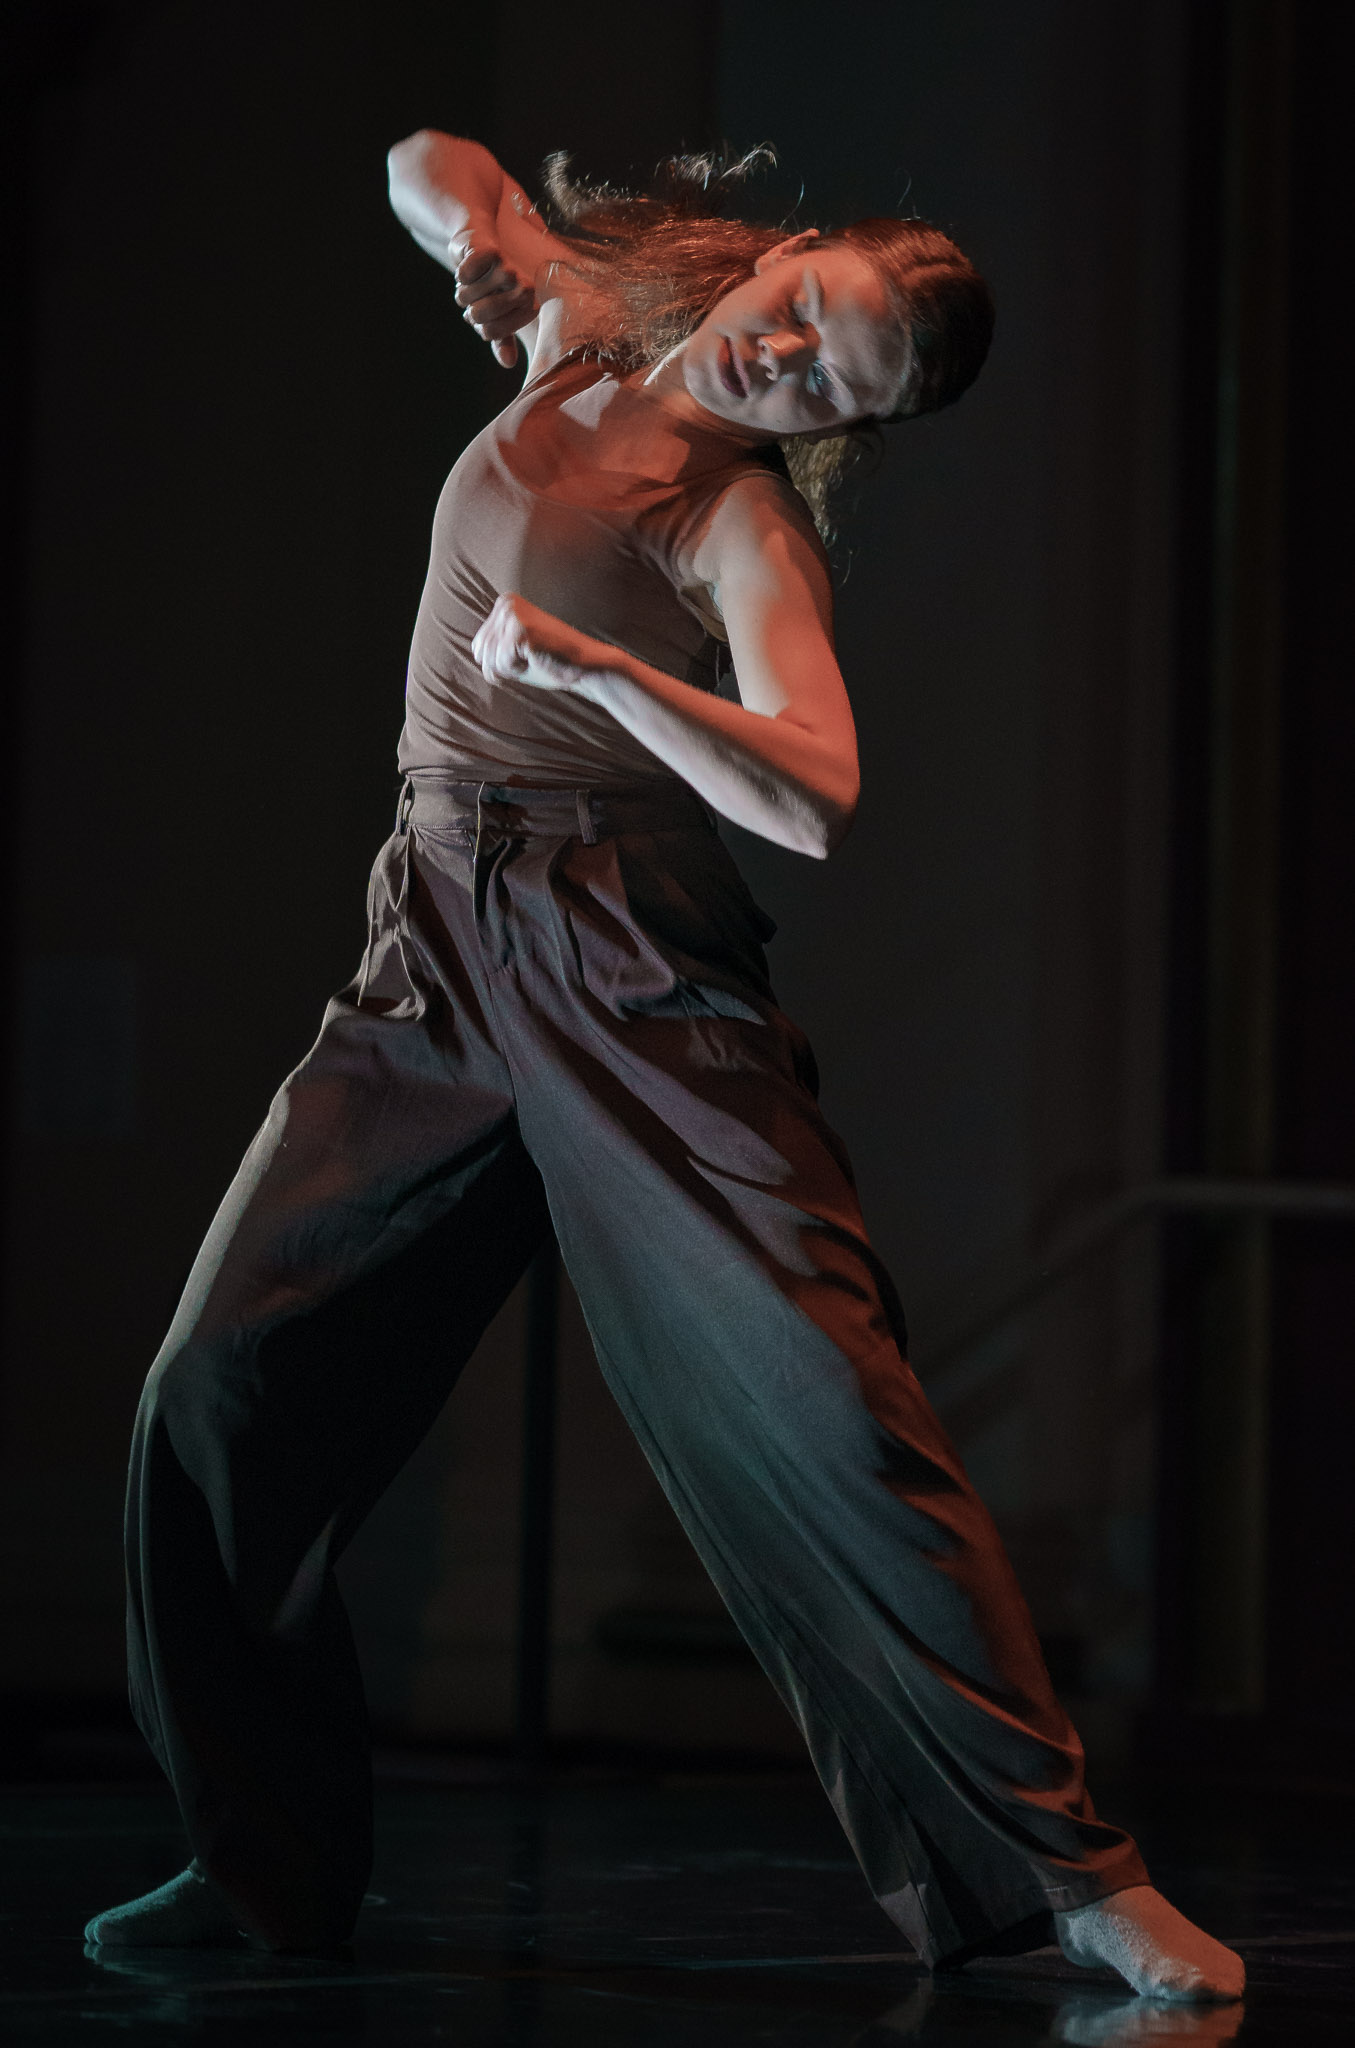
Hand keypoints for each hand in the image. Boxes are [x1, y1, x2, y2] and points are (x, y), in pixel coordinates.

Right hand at [450, 217, 537, 367]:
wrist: (481, 243)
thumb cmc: (492, 284)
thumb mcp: (498, 314)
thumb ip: (503, 340)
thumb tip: (508, 363)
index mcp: (528, 308)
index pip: (491, 332)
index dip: (479, 324)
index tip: (485, 310)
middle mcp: (523, 289)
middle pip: (479, 317)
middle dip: (469, 307)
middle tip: (476, 294)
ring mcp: (508, 270)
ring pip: (468, 296)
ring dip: (462, 288)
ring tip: (474, 279)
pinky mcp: (491, 252)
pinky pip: (465, 275)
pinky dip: (461, 271)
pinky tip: (470, 262)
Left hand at [471, 594, 595, 690]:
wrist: (585, 666)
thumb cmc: (551, 663)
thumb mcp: (515, 652)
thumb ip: (493, 649)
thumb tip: (476, 654)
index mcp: (503, 604)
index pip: (478, 648)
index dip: (500, 663)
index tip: (527, 655)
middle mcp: (505, 603)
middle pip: (480, 653)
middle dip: (504, 667)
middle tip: (532, 658)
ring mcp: (512, 614)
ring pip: (490, 661)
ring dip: (512, 669)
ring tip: (536, 658)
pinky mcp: (520, 630)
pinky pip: (502, 665)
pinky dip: (519, 671)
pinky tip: (538, 659)